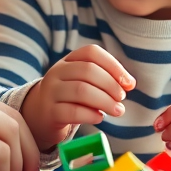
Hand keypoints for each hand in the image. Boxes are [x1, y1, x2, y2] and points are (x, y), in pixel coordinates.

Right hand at [20, 45, 135, 150]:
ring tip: (117, 110)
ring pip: (81, 90)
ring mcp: (51, 91)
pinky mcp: (50, 112)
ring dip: (105, 101)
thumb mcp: (84, 82)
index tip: (129, 83)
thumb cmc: (71, 97)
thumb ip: (105, 80)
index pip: (92, 52)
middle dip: (111, 85)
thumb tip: (129, 83)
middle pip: (88, 70)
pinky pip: (73, 112)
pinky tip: (100, 117)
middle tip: (121, 98)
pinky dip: (91, 115)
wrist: (40, 114)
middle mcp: (57, 72)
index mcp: (68, 60)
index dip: (114, 66)